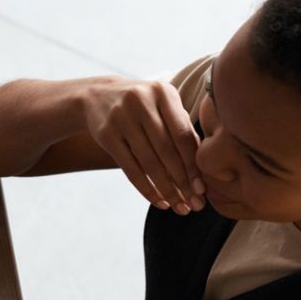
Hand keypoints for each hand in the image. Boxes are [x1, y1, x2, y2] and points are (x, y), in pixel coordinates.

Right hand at [81, 78, 204, 213]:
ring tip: (178, 206)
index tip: (203, 188)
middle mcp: (141, 102)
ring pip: (148, 162)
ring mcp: (121, 118)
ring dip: (166, 189)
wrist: (98, 96)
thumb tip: (203, 168)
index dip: (193, 163)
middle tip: (195, 204)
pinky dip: (144, 187)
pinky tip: (157, 201)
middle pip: (166, 150)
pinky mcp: (106, 135)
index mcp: (163, 93)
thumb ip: (182, 128)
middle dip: (182, 181)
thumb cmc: (143, 106)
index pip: (183, 134)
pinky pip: (129, 168)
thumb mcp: (162, 105)